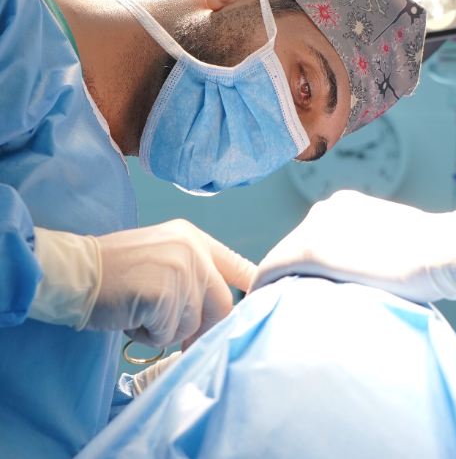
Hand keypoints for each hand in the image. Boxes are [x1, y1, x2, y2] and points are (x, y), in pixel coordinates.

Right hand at [86, 219, 255, 347]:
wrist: (75, 271)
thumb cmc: (113, 270)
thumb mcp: (161, 256)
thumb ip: (191, 274)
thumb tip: (217, 312)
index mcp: (191, 237)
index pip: (234, 263)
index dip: (250, 283)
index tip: (264, 296)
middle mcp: (192, 249)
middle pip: (221, 305)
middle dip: (202, 329)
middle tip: (170, 330)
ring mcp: (180, 269)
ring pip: (192, 324)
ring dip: (165, 330)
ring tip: (139, 309)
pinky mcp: (164, 292)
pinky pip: (167, 334)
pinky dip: (148, 334)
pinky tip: (131, 315)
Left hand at [250, 190, 455, 305]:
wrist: (441, 251)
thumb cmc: (431, 256)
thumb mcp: (394, 245)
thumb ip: (370, 252)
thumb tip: (365, 276)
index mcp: (346, 206)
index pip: (315, 238)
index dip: (307, 267)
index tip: (309, 288)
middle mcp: (327, 208)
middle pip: (296, 246)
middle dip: (295, 274)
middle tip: (297, 303)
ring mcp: (318, 225)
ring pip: (284, 257)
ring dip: (281, 281)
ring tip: (282, 307)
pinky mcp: (311, 249)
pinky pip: (274, 268)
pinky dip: (265, 285)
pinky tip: (260, 300)